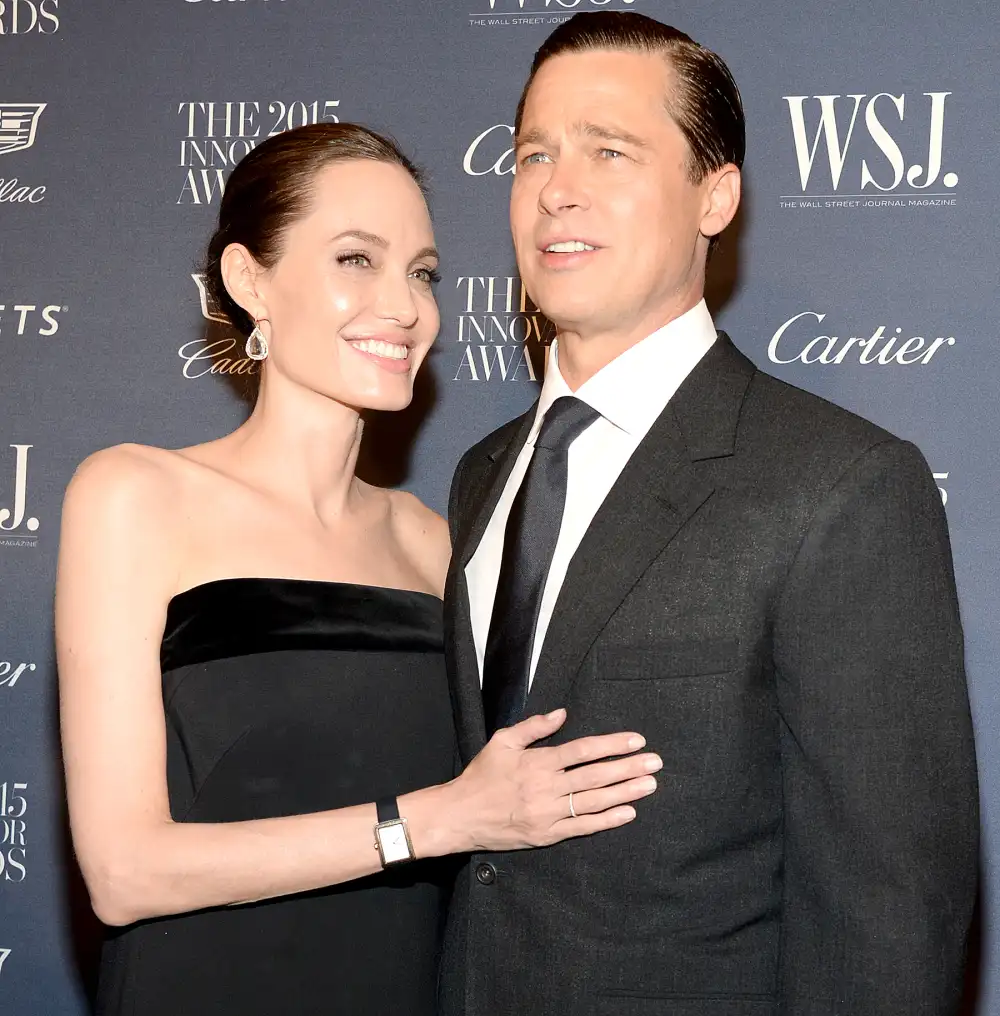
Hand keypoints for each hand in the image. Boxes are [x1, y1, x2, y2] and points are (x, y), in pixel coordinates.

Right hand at [447, 708, 659, 851]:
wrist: (460, 815)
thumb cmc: (482, 775)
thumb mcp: (502, 741)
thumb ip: (534, 727)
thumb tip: (562, 714)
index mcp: (538, 762)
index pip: (583, 751)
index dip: (611, 746)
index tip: (636, 741)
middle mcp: (546, 787)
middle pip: (595, 776)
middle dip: (628, 768)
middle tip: (655, 762)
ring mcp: (548, 814)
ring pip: (594, 802)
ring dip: (625, 793)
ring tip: (649, 785)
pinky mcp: (547, 835)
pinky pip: (582, 827)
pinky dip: (607, 821)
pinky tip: (628, 813)